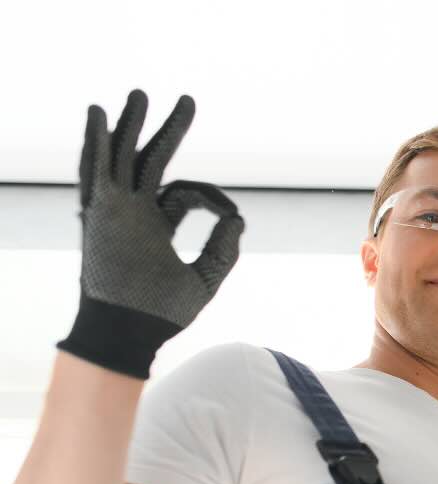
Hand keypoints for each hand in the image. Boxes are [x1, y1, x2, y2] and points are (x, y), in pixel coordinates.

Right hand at [56, 89, 244, 379]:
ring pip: (124, 156)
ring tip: (141, 94)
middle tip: (188, 100)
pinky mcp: (100, 213)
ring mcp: (115, 210)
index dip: (213, 198)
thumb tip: (239, 216)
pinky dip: (98, 143)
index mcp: (159, 225)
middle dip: (169, 130)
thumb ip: (223, 249)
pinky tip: (100, 116)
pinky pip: (97, 170)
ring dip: (132, 124)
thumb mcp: (204, 278)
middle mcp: (135, 212)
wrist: (129, 332)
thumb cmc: (162, 314)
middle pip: (152, 159)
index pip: (186, 192)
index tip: (229, 214)